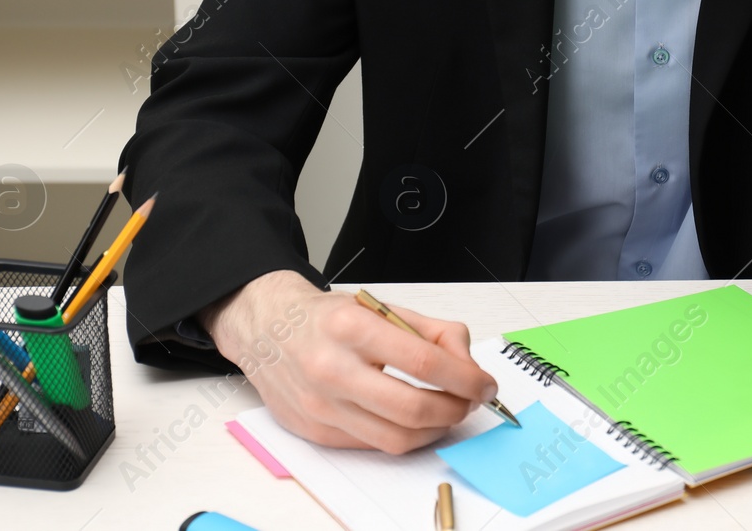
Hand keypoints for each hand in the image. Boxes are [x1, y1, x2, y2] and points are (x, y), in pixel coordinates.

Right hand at [199, 269, 498, 453]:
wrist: (266, 329)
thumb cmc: (326, 318)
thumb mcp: (380, 307)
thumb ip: (431, 332)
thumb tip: (467, 364)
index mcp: (352, 328)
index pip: (425, 363)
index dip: (466, 379)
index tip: (484, 384)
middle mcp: (332, 369)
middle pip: (413, 408)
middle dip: (456, 409)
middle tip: (470, 401)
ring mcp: (321, 406)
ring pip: (396, 438)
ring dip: (435, 429)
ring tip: (446, 411)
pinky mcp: (315, 432)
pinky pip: (373, 444)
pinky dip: (403, 435)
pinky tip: (412, 419)